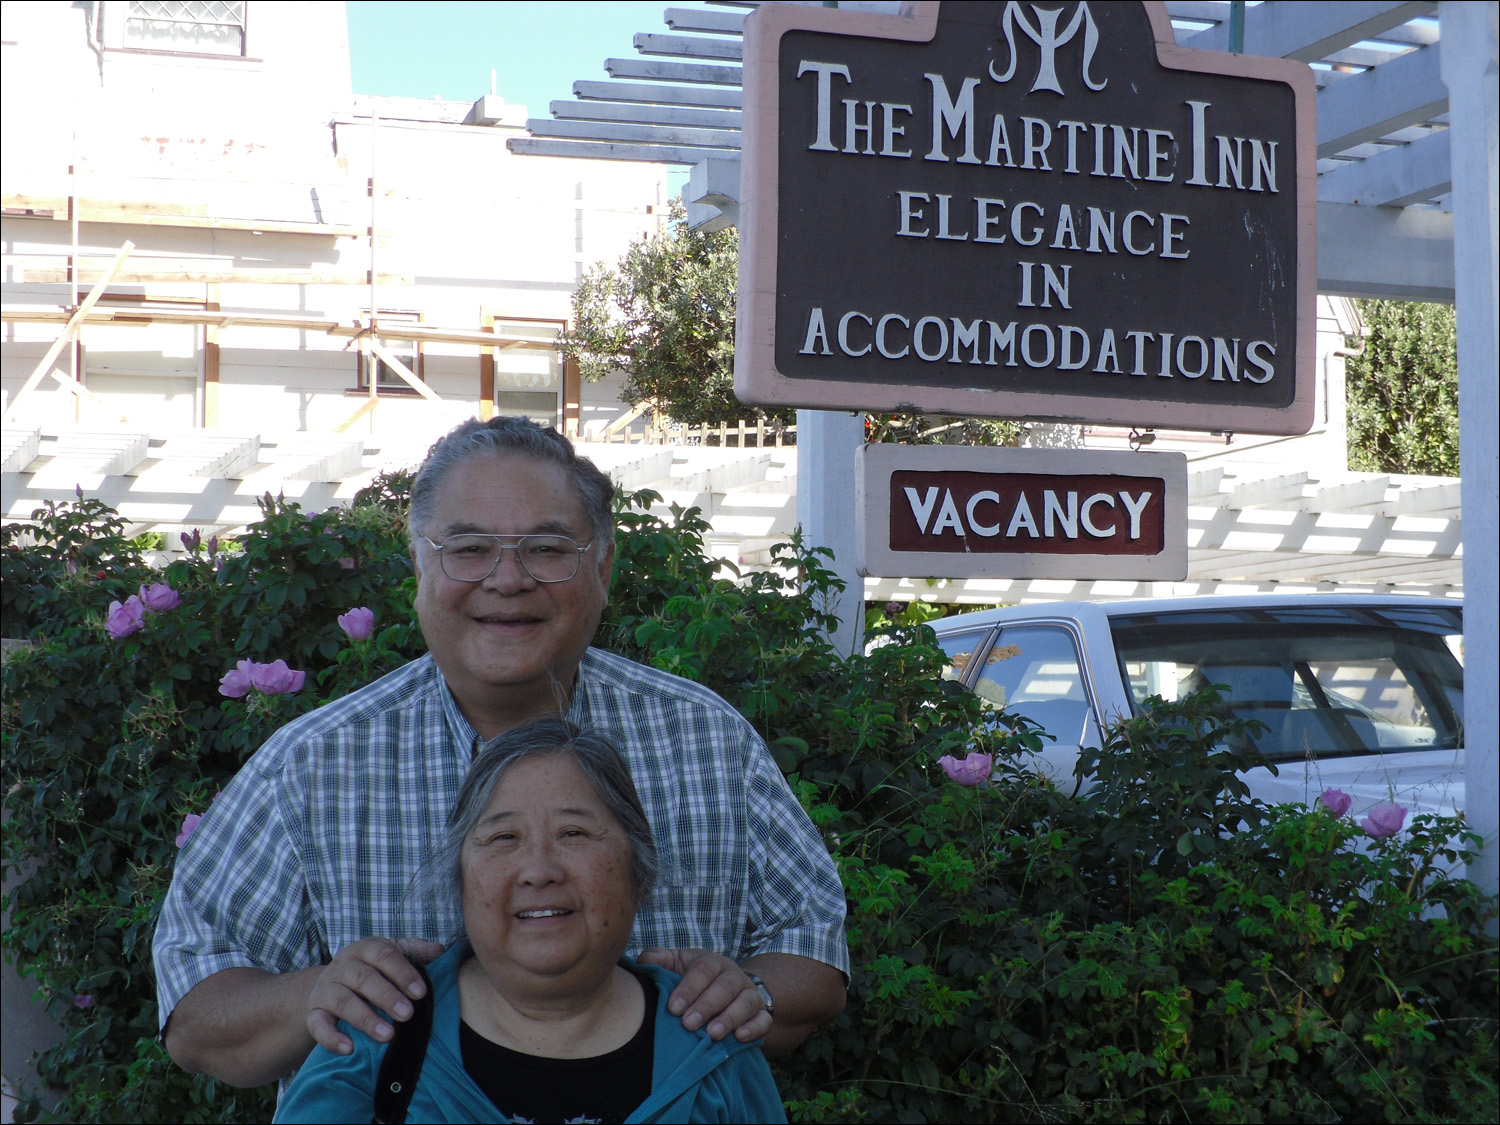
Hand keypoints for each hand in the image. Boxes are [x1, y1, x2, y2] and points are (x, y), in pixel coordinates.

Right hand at [305, 937, 444, 1055]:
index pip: (384, 956)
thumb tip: (439, 950)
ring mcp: (325, 989)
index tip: (420, 993)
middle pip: (363, 978)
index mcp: (364, 949)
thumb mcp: (390, 956)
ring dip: (365, 1018)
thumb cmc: (370, 971)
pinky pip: (318, 1025)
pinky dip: (332, 1037)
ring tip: (388, 1035)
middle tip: (408, 1014)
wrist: (329, 987)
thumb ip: (414, 951)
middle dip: (387, 996)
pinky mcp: (313, 1013)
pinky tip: (349, 1049)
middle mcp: (342, 966)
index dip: (403, 973)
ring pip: (343, 1001)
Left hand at [636, 947, 772, 1042]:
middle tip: (689, 1024)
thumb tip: (644, 961)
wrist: (724, 991)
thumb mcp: (676, 965)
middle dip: (707, 1005)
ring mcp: (750, 994)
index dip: (689, 988)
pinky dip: (754, 1028)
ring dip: (730, 1018)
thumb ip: (659, 961)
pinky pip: (764, 1020)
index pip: (703, 970)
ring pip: (746, 1002)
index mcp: (712, 962)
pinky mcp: (761, 1014)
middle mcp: (734, 975)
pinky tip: (739, 1038)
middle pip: (726, 986)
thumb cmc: (693, 980)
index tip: (672, 1008)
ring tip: (712, 1034)